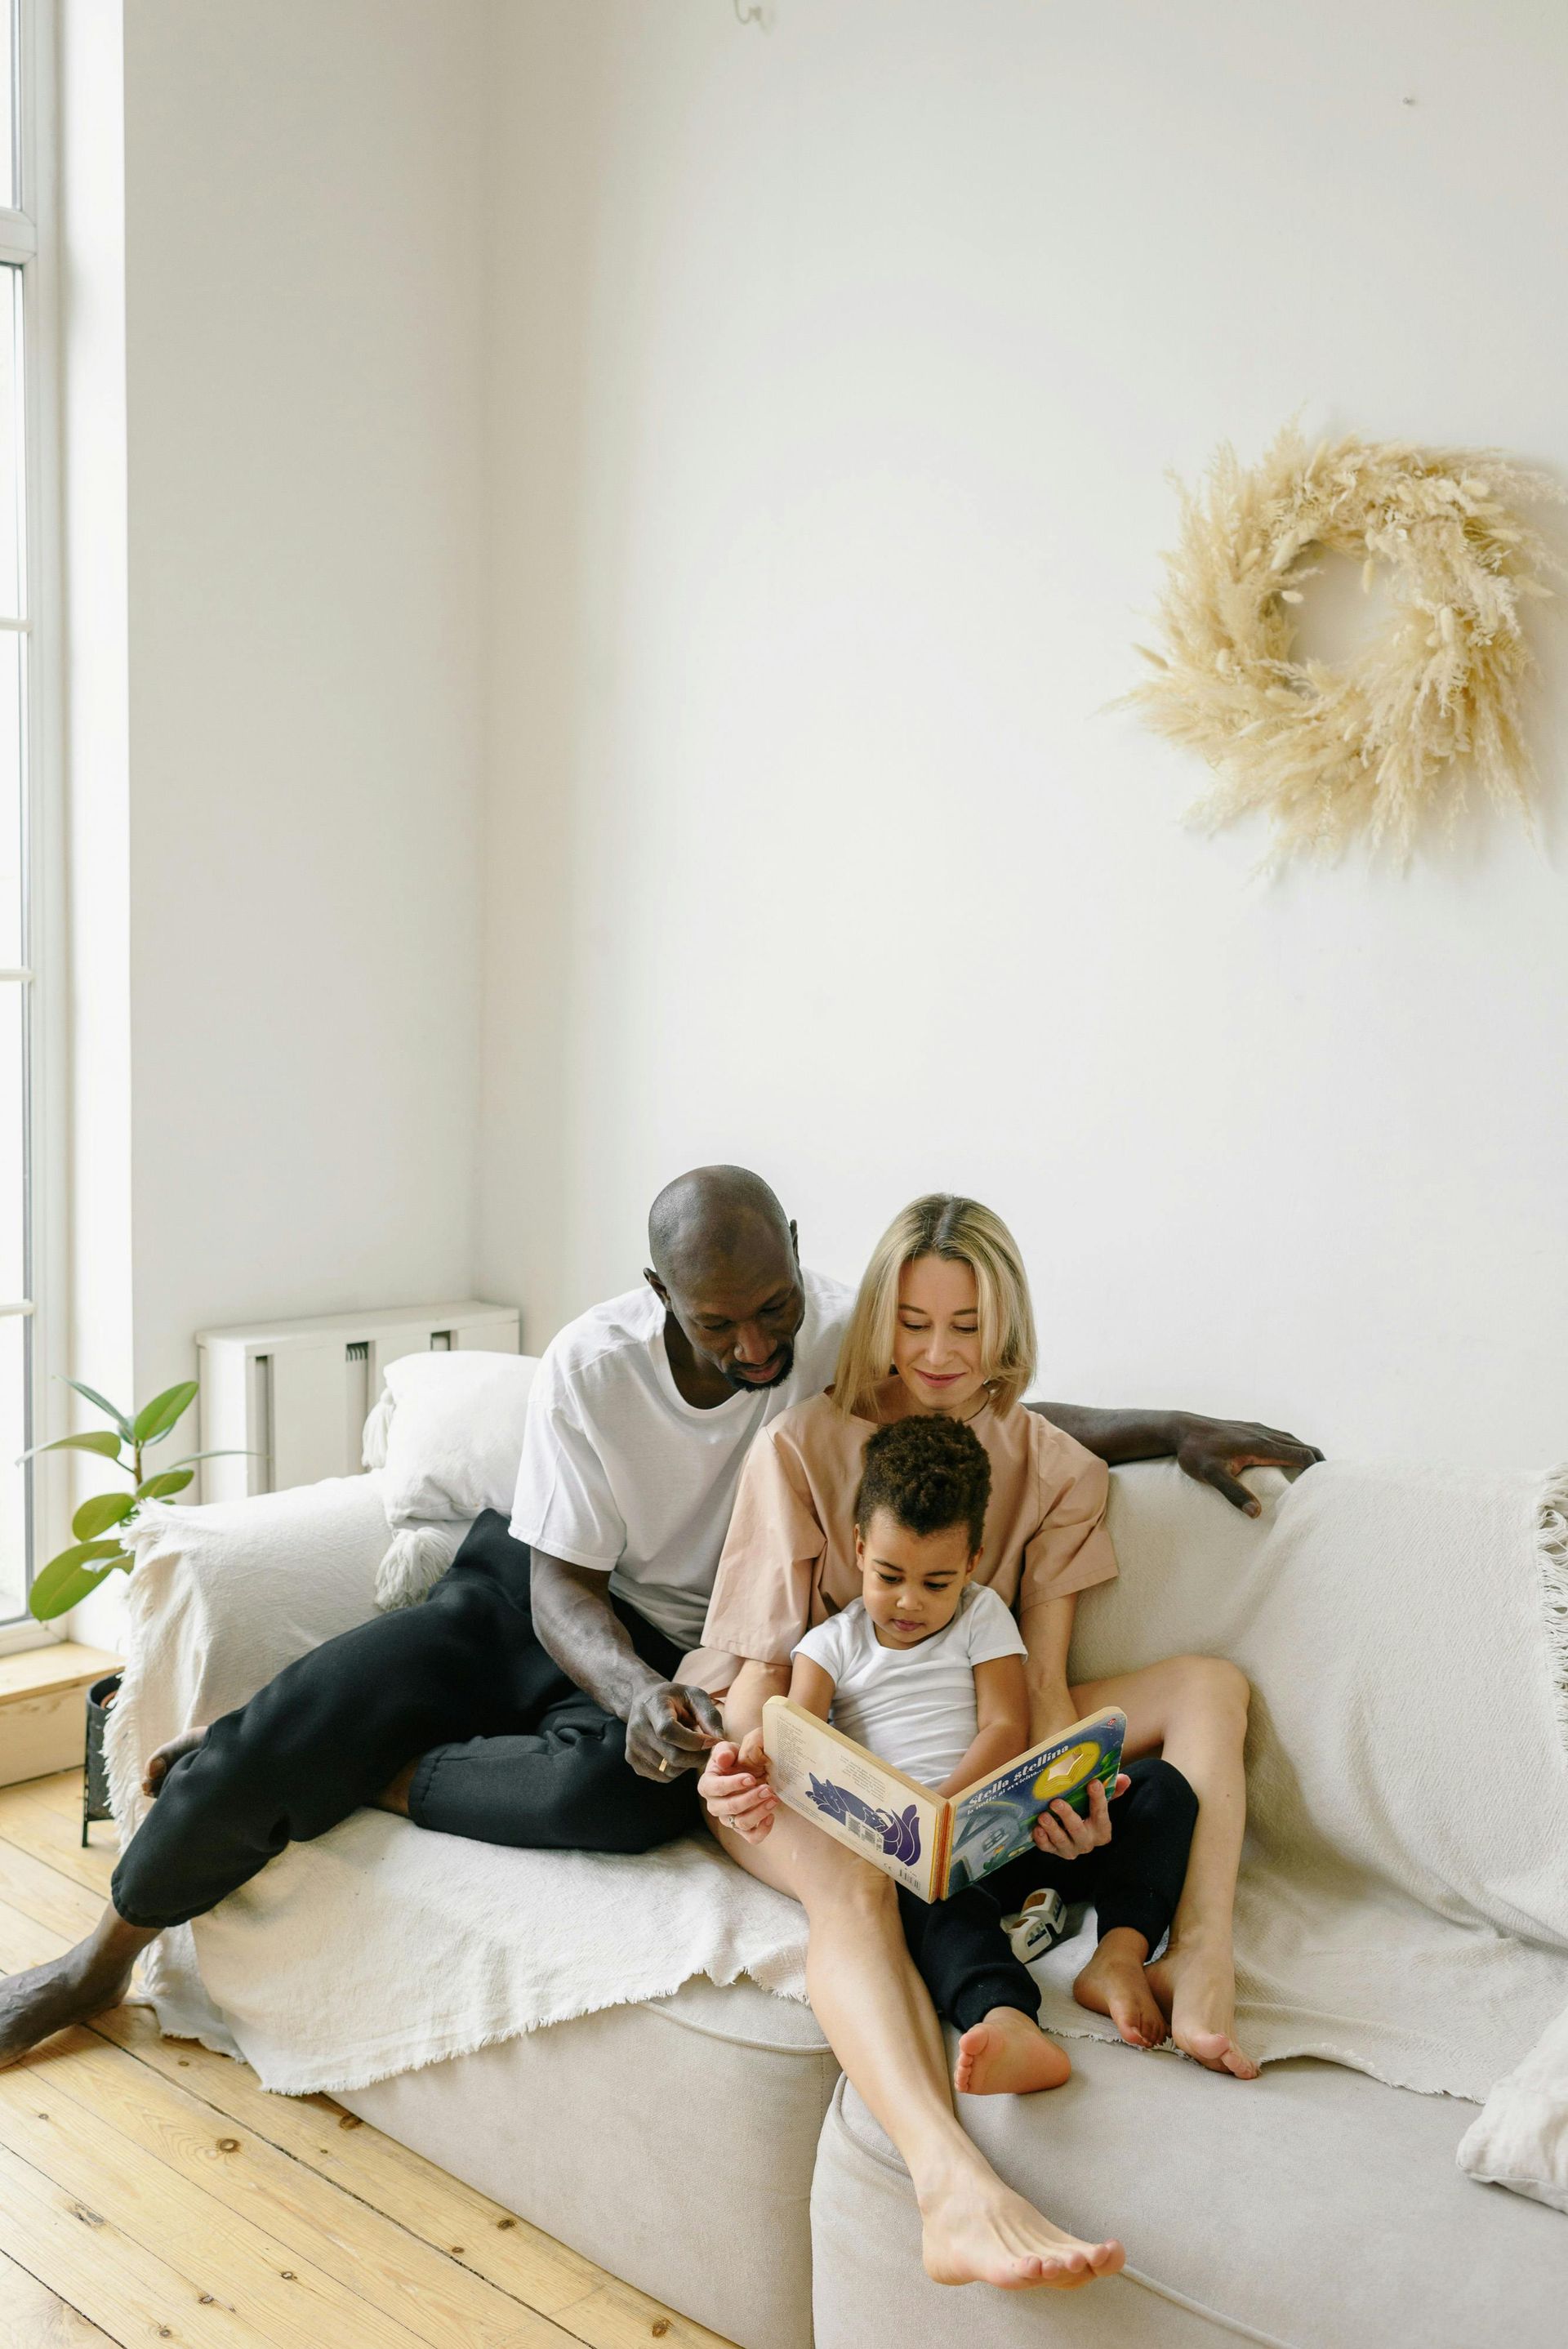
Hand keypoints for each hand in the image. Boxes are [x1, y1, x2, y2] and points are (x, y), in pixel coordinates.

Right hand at [624, 1681, 725, 1780]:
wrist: (644, 1700)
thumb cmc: (675, 1698)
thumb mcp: (695, 1695)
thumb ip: (709, 1715)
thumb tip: (720, 1740)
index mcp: (652, 1707)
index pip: (668, 1730)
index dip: (694, 1741)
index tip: (711, 1740)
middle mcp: (637, 1728)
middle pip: (672, 1756)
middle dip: (697, 1757)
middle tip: (708, 1748)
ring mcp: (633, 1746)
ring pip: (669, 1770)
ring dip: (688, 1764)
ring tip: (691, 1748)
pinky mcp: (633, 1760)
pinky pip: (662, 1776)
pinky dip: (676, 1770)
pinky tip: (678, 1753)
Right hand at [699, 1731, 777, 1841]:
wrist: (742, 1770)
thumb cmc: (732, 1759)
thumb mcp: (727, 1750)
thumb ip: (724, 1751)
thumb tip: (723, 1759)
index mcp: (707, 1786)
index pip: (716, 1788)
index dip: (733, 1784)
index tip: (751, 1778)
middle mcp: (715, 1805)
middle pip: (730, 1807)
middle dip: (750, 1799)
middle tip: (768, 1789)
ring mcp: (728, 1819)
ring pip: (741, 1823)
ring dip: (759, 1812)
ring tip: (773, 1799)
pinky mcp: (741, 1828)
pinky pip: (751, 1837)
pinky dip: (762, 1830)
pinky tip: (771, 1816)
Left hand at [1031, 1771, 1127, 1859]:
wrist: (1072, 1830)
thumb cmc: (1088, 1811)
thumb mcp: (1101, 1801)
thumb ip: (1112, 1790)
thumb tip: (1125, 1779)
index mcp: (1102, 1829)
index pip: (1101, 1813)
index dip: (1098, 1798)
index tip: (1093, 1783)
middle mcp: (1088, 1842)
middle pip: (1078, 1830)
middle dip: (1067, 1816)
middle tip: (1056, 1802)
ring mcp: (1071, 1848)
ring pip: (1062, 1841)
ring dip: (1052, 1828)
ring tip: (1043, 1816)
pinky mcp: (1055, 1851)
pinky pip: (1048, 1848)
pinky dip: (1042, 1840)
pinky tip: (1037, 1829)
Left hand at [1173, 1414, 1322, 1515]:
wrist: (1180, 1428)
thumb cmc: (1195, 1453)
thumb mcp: (1211, 1475)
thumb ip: (1234, 1493)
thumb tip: (1256, 1513)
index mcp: (1260, 1444)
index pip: (1300, 1454)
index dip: (1317, 1469)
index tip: (1326, 1486)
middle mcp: (1263, 1433)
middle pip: (1302, 1446)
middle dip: (1319, 1463)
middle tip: (1330, 1485)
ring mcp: (1257, 1428)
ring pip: (1292, 1440)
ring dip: (1307, 1455)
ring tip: (1316, 1475)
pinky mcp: (1250, 1428)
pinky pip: (1281, 1437)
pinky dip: (1294, 1448)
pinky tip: (1291, 1459)